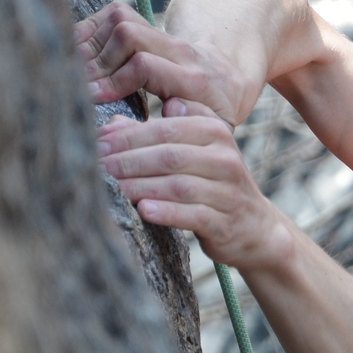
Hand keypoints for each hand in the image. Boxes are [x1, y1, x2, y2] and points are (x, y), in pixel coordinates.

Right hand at [76, 1, 266, 127]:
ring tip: (79, 71)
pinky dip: (94, 29)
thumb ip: (179, 132)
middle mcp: (181, 52)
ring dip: (92, 43)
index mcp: (195, 82)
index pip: (145, 66)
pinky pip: (116, 14)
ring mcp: (166, 34)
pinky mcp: (152, 24)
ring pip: (121, 19)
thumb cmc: (216, 114)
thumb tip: (136, 134)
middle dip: (98, 61)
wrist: (231, 77)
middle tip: (79, 85)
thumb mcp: (210, 130)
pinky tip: (83, 53)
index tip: (93, 98)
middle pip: (129, 35)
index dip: (114, 80)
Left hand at [97, 98, 294, 270]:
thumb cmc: (212, 184)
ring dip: (141, 186)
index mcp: (216, 132)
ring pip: (179, 185)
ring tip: (113, 188)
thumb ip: (158, 133)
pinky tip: (143, 210)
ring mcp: (228, 192)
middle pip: (170, 155)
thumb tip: (113, 125)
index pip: (166, 129)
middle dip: (129, 160)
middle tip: (97, 167)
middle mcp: (225, 159)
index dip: (129, 136)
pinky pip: (194, 216)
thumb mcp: (193, 151)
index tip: (98, 144)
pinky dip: (167, 212)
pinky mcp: (226, 223)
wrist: (255, 227)